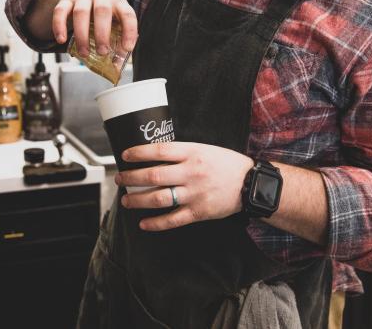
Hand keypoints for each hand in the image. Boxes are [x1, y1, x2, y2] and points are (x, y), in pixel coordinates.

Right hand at [51, 0, 136, 56]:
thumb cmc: (102, 15)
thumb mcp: (114, 23)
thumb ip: (116, 43)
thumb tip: (116, 66)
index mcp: (118, 3)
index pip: (127, 14)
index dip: (129, 31)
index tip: (127, 48)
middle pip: (102, 11)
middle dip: (102, 34)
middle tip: (102, 52)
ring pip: (81, 12)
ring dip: (82, 34)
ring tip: (84, 53)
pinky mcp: (66, 0)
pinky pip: (60, 11)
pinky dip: (59, 26)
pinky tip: (62, 40)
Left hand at [115, 142, 254, 230]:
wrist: (251, 183)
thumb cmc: (227, 164)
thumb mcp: (204, 149)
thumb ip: (182, 152)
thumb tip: (155, 155)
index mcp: (192, 153)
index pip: (159, 151)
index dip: (139, 153)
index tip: (125, 155)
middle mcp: (191, 172)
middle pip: (153, 175)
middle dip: (131, 178)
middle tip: (120, 179)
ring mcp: (195, 194)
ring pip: (158, 198)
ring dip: (138, 200)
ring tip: (126, 200)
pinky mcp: (199, 212)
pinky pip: (173, 219)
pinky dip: (156, 223)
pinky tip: (144, 223)